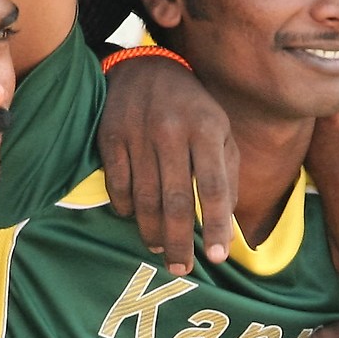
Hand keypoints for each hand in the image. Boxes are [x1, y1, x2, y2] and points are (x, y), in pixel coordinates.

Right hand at [95, 56, 237, 276]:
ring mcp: (137, 135)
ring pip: (144, 199)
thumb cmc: (192, 108)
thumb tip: (228, 222)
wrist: (144, 68)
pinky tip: (135, 219)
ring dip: (152, 232)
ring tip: (161, 250)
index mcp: (206, 129)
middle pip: (175, 201)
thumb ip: (228, 173)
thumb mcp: (220, 130)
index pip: (214, 187)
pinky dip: (126, 209)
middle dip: (180, 241)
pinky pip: (118, 186)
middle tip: (184, 269)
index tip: (219, 256)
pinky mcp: (110, 138)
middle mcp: (171, 132)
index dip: (217, 224)